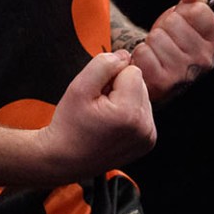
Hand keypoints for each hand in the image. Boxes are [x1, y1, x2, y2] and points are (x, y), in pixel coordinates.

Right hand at [36, 51, 155, 178]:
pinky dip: (130, 113)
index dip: (111, 77)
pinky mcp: (148, 142)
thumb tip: (124, 55)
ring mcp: (147, 137)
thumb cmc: (69, 124)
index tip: (97, 95)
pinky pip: (144, 112)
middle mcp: (144, 128)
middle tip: (99, 106)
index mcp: (129, 114)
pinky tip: (113, 124)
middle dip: (120, 88)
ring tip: (105, 116)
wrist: (65, 158)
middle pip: (140, 83)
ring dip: (125, 100)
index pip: (132, 71)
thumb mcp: (79, 87)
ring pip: (143, 96)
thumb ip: (103, 64)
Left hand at [131, 0, 213, 100]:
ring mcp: (185, 74)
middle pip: (174, 23)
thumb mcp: (188, 16)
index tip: (182, 24)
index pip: (197, 11)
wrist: (158, 69)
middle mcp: (206, 61)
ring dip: (152, 41)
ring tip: (158, 51)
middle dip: (165, 26)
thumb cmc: (175, 41)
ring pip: (157, 37)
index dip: (183, 12)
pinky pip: (144, 53)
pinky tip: (150, 62)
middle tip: (167, 39)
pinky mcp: (163, 83)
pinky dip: (141, 54)